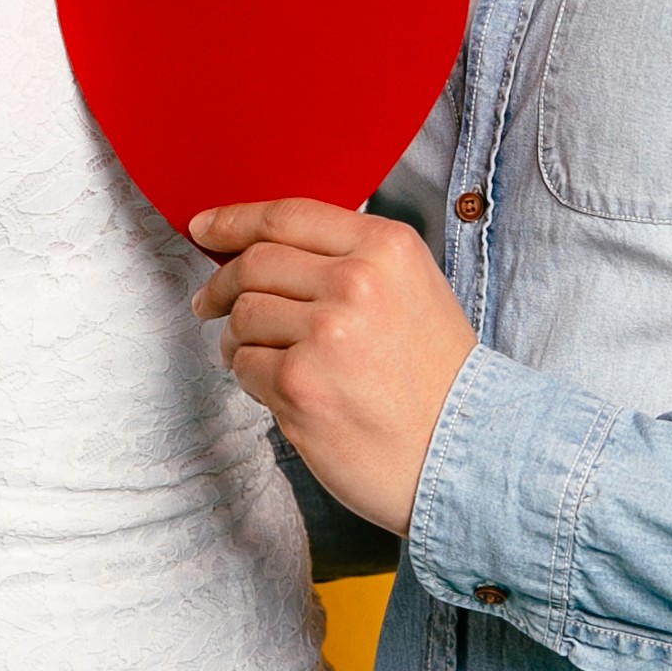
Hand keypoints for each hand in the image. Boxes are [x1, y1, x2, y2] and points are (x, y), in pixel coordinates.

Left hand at [189, 198, 477, 532]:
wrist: (467, 453)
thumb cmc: (438, 380)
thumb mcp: (413, 289)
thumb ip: (350, 260)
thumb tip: (265, 247)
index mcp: (386, 248)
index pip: (287, 216)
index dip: (233, 219)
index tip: (204, 227)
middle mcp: (357, 282)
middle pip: (254, 262)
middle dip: (222, 283)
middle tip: (210, 302)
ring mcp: (326, 334)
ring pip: (243, 315)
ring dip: (236, 337)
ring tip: (254, 354)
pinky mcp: (301, 385)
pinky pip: (245, 364)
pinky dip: (250, 376)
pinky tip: (280, 388)